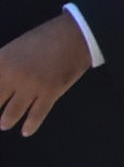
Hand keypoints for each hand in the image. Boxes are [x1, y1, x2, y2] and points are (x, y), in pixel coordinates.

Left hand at [0, 13, 89, 136]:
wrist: (74, 35)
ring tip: (4, 124)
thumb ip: (1, 67)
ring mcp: (31, 85)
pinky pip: (36, 115)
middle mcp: (12, 75)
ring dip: (5, 121)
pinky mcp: (50, 92)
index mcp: (1, 62)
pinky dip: (30, 126)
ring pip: (11, 113)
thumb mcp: (13, 49)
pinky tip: (26, 131)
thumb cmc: (43, 39)